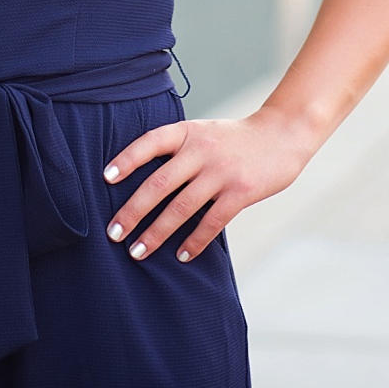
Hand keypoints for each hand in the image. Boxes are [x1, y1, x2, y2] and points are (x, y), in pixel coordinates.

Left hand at [101, 109, 317, 262]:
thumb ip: (177, 150)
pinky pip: (212, 222)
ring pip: (181, 208)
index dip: (126, 160)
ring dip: (156, 233)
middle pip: (158, 184)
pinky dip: (195, 241)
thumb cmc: (234, 139)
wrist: (283, 134)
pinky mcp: (241, 192)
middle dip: (132, 211)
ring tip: (138, 251)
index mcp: (186, 133)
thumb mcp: (202, 132)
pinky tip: (181, 255)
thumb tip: (142, 182)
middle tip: (113, 233)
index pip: (148, 143)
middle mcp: (200, 151)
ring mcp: (221, 172)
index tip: (105, 178)